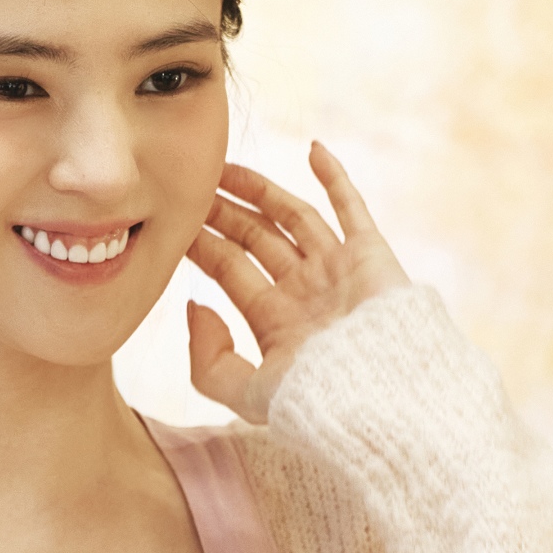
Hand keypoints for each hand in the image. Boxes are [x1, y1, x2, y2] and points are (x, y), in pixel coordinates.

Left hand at [185, 142, 411, 423]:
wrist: (378, 398)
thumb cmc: (316, 402)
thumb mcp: (245, 393)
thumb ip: (207, 360)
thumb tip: (192, 307)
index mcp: (276, 321)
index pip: (230, 270)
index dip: (202, 244)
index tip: (174, 219)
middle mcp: (306, 292)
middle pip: (257, 240)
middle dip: (225, 214)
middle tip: (194, 185)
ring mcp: (338, 271)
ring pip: (294, 219)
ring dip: (262, 192)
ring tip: (229, 168)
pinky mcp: (371, 256)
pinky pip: (352, 208)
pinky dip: (337, 178)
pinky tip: (314, 149)